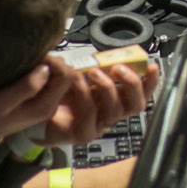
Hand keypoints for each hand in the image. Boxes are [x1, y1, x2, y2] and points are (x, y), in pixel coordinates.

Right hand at [0, 61, 74, 141]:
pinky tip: (25, 66)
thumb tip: (45, 69)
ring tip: (27, 59)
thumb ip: (26, 87)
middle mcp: (48, 105)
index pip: (66, 77)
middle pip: (64, 75)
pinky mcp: (35, 96)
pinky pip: (46, 77)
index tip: (37, 55)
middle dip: (52, 62)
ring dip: (45, 64)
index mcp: (44, 108)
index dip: (55, 62)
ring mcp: (43, 101)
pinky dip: (39, 68)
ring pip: (56, 75)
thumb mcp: (1, 103)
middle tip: (32, 55)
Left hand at [40, 62, 157, 146]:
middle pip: (136, 105)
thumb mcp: (80, 72)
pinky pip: (90, 117)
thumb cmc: (59, 90)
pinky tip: (74, 83)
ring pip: (115, 111)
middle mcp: (110, 113)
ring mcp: (98, 125)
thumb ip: (95, 66)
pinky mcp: (83, 134)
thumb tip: (106, 54)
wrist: (35, 110)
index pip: (141, 93)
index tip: (151, 66)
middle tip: (117, 68)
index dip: (150, 82)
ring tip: (91, 72)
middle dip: (132, 84)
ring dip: (105, 88)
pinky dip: (84, 97)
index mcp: (115, 98)